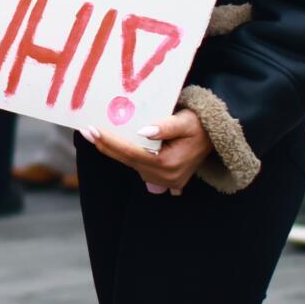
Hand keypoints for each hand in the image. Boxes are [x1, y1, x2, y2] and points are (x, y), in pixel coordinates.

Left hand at [82, 109, 211, 194]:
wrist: (218, 138)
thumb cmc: (201, 125)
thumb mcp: (186, 121)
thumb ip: (165, 126)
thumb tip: (143, 131)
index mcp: (168, 163)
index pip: (131, 152)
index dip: (110, 141)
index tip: (91, 130)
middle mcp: (165, 177)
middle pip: (128, 160)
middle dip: (105, 145)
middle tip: (86, 130)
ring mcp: (166, 182)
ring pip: (132, 165)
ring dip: (115, 151)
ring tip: (97, 135)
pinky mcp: (166, 181)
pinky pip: (140, 168)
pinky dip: (128, 156)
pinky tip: (116, 145)